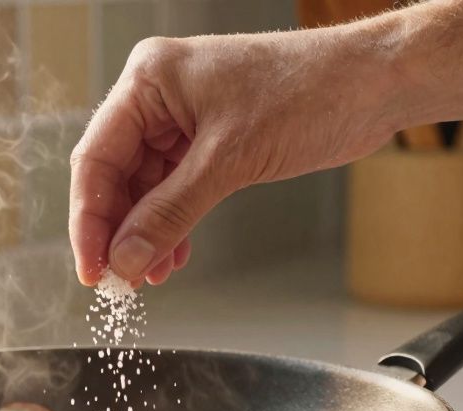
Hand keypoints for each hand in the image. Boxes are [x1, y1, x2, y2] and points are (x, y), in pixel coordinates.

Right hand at [68, 29, 397, 285]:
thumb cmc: (310, 91)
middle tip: (118, 279)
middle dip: (118, 231)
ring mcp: (186, 119)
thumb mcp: (229, 161)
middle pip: (116, 175)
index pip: (96, 157)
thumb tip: (125, 257)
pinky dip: (172, 225)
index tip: (91, 267)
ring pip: (145, 188)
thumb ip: (170, 213)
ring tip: (146, 275)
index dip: (89, 219)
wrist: (374, 85)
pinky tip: (171, 257)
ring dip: (145, 234)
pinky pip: (175, 190)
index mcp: (150, 80)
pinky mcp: (212, 141)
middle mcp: (160, 96)